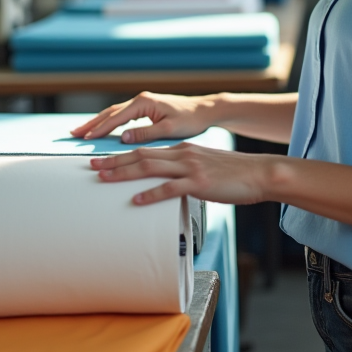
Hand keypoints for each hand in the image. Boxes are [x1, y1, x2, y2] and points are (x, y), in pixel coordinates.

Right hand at [70, 92, 218, 144]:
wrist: (204, 110)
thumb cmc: (190, 119)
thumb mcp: (168, 129)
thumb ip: (145, 133)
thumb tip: (123, 137)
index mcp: (144, 103)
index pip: (116, 117)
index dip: (99, 129)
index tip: (85, 138)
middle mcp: (141, 100)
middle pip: (110, 112)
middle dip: (91, 123)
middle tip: (73, 133)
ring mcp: (143, 103)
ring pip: (114, 113)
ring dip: (98, 122)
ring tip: (81, 131)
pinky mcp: (146, 108)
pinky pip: (122, 115)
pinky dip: (109, 121)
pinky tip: (102, 128)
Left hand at [90, 144, 276, 204]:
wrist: (260, 173)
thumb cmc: (235, 174)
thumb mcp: (205, 166)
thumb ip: (185, 171)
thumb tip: (169, 184)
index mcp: (183, 150)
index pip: (146, 150)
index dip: (122, 155)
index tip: (102, 159)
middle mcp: (183, 154)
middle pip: (141, 155)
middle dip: (114, 161)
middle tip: (91, 166)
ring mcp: (191, 168)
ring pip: (149, 168)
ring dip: (124, 173)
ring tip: (103, 179)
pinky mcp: (199, 183)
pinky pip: (170, 189)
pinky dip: (150, 194)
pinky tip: (135, 201)